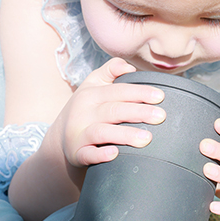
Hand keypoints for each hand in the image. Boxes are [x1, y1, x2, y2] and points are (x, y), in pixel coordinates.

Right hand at [50, 57, 165, 168]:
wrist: (59, 139)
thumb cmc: (85, 110)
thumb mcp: (92, 86)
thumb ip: (109, 71)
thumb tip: (129, 66)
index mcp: (91, 95)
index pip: (118, 91)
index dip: (139, 92)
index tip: (160, 96)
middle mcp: (84, 113)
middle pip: (113, 110)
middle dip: (138, 112)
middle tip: (160, 116)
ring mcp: (79, 134)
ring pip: (102, 132)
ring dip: (124, 135)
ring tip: (147, 138)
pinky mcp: (78, 153)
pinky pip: (88, 154)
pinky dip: (100, 155)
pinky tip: (115, 153)